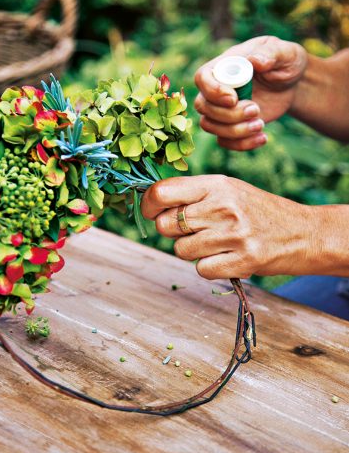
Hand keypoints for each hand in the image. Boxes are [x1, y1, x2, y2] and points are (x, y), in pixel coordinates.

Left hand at [142, 175, 314, 279]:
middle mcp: (223, 206)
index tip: (150, 212)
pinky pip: (201, 269)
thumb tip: (152, 202)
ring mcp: (233, 234)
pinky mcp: (243, 260)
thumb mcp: (229, 189)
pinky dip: (210, 267)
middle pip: (166, 225)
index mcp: (217, 184)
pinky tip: (227, 257)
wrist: (304, 233)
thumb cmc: (259, 211)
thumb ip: (194, 194)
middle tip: (196, 231)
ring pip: (181, 250)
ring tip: (216, 243)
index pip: (162, 193)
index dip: (148, 205)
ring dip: (193, 251)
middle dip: (173, 232)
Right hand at [194, 36, 307, 150]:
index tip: (234, 99)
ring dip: (235, 131)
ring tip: (261, 124)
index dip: (213, 91)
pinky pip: (223, 141)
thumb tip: (255, 60)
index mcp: (225, 66)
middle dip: (228, 114)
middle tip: (256, 110)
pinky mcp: (230, 125)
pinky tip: (263, 137)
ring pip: (209, 126)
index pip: (202, 77)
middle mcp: (216, 88)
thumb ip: (270, 53)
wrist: (291, 84)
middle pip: (203, 106)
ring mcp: (221, 109)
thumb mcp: (284, 53)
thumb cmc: (285, 62)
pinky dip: (241, 144)